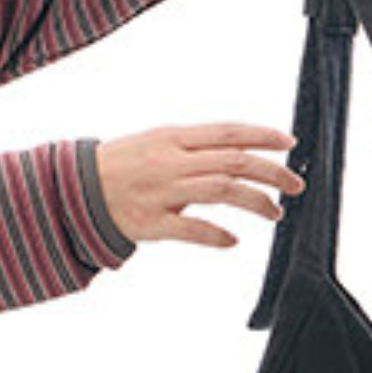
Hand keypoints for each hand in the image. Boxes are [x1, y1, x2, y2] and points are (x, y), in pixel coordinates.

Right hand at [94, 124, 301, 250]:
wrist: (76, 191)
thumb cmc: (122, 166)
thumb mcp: (158, 142)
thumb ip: (196, 146)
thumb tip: (238, 148)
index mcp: (174, 137)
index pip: (229, 131)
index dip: (263, 135)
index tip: (289, 144)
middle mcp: (172, 161)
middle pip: (235, 161)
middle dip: (272, 172)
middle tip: (295, 185)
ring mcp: (162, 192)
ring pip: (222, 190)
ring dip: (255, 201)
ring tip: (275, 212)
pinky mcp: (151, 223)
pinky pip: (191, 229)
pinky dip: (217, 235)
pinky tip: (233, 241)